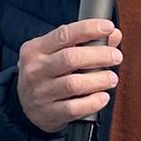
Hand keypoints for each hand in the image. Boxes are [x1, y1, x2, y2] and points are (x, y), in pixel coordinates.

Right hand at [16, 19, 123, 133]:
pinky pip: (75, 108)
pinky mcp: (49, 113)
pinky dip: (93, 102)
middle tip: (116, 56)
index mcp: (35, 49)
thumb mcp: (55, 54)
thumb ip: (83, 42)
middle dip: (99, 55)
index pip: (63, 34)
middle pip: (71, 58)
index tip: (108, 27)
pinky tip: (102, 97)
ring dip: (99, 79)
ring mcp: (40, 93)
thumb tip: (113, 35)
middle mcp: (35, 70)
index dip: (89, 29)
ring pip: (74, 84)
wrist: (24, 106)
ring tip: (111, 78)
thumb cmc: (45, 74)